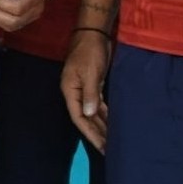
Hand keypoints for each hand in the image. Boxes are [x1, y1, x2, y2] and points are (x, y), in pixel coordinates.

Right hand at [61, 30, 110, 150]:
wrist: (93, 33)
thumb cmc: (89, 52)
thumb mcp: (90, 72)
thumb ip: (90, 93)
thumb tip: (88, 114)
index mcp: (70, 91)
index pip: (78, 118)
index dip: (90, 133)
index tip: (101, 146)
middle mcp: (75, 93)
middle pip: (85, 118)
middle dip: (96, 134)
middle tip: (109, 150)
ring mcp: (83, 89)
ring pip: (92, 113)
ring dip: (101, 126)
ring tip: (112, 141)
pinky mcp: (93, 85)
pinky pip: (98, 104)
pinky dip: (104, 114)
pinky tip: (112, 123)